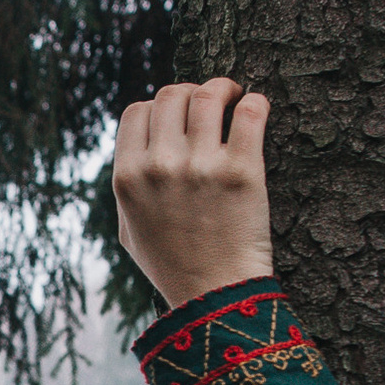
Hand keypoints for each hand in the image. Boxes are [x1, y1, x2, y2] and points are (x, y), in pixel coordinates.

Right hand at [113, 78, 273, 307]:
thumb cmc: (172, 266)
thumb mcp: (128, 228)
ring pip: (208, 94)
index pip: (138, 110)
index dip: (158, 107)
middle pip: (172, 95)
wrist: (214, 297)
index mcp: (128, 177)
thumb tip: (139, 147)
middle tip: (210, 103)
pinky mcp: (242, 172)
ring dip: (223, 88)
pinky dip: (255, 102)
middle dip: (191, 92)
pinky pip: (250, 112)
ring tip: (235, 97)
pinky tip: (256, 108)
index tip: (178, 117)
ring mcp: (201, 166)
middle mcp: (160, 165)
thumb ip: (128, 184)